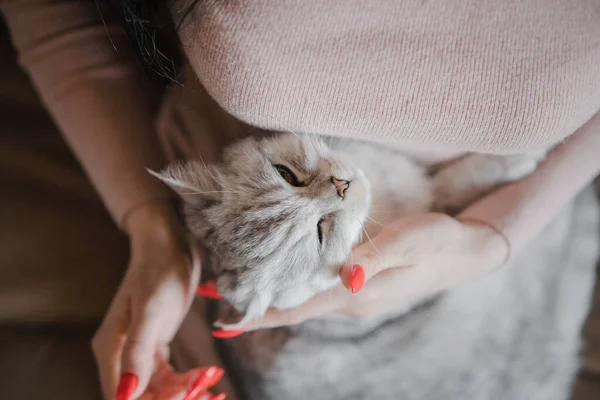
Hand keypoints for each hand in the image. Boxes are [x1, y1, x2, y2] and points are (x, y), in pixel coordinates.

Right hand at [92, 202, 224, 398]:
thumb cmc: (159, 271)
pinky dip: (187, 382)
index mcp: (110, 350)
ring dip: (184, 394)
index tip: (186, 394)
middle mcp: (119, 356)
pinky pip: (168, 378)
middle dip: (172, 399)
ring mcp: (137, 352)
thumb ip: (138, 351)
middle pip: (141, 397)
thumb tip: (127, 393)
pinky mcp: (155, 346)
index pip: (123, 398)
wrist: (169, 245)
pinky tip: (208, 375)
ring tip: (212, 387)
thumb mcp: (151, 309)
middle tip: (206, 392)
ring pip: (157, 391)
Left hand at [238, 213, 508, 329]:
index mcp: (357, 294)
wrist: (466, 251)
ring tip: (240, 288)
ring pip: (305, 301)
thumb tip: (342, 280)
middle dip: (257, 306)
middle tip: (216, 296)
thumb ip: (372, 260)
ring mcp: (358, 296)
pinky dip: (295, 289)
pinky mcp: (363, 285)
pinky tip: (284, 279)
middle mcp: (352, 301)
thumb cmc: (437, 241)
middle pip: (295, 309)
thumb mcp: (407, 243)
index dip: (260, 313)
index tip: (223, 317)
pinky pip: (319, 292)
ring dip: (273, 298)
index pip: (298, 308)